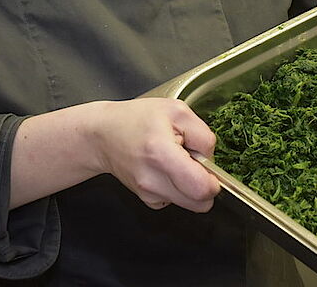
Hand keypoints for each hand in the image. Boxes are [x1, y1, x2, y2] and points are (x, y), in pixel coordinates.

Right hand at [91, 97, 220, 212]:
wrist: (103, 135)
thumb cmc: (137, 119)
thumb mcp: (177, 111)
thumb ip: (203, 136)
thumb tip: (211, 161)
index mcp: (161, 153)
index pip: (201, 188)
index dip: (213, 180)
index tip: (208, 166)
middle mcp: (152, 180)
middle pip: (200, 204)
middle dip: (205, 185)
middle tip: (194, 162)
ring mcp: (148, 193)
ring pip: (190, 204)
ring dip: (190, 186)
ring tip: (176, 161)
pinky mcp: (147, 200)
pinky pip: (176, 201)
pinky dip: (178, 189)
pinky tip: (166, 169)